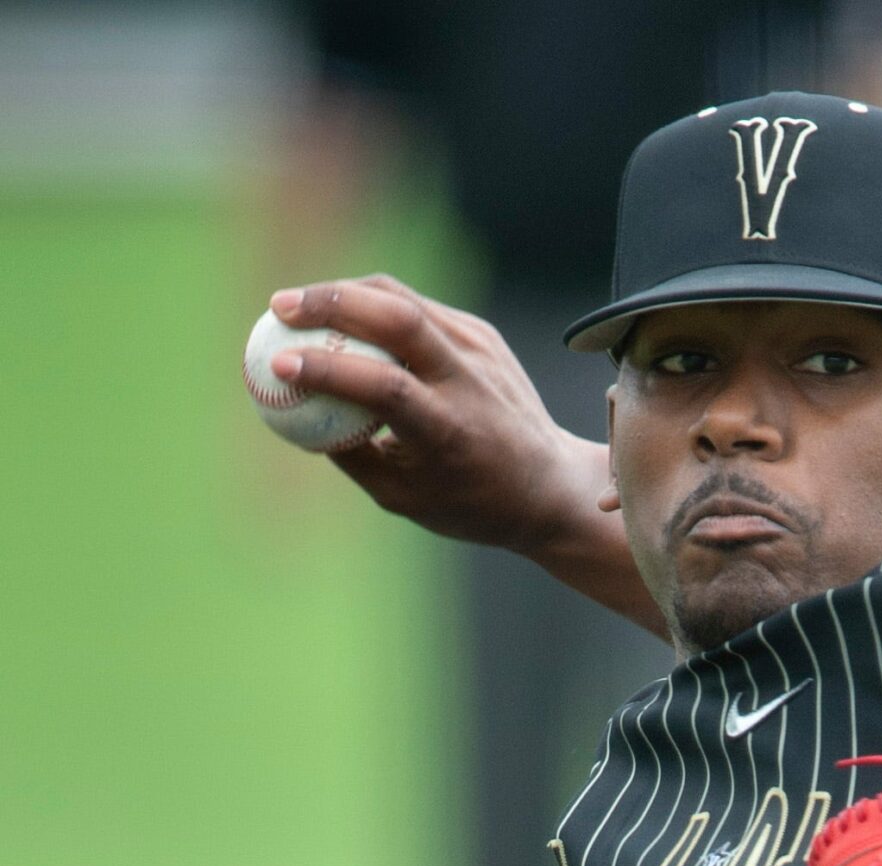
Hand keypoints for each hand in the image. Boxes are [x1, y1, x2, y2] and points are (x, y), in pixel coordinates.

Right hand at [265, 278, 657, 625]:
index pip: (385, 387)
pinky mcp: (481, 333)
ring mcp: (479, 350)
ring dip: (345, 294)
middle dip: (332, 302)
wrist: (547, 486)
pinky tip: (342, 315)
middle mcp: (467, 381)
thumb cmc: (465, 500)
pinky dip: (374, 306)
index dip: (329, 371)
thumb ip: (349, 452)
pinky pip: (418, 309)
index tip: (279, 365)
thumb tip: (292, 408)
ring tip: (298, 306)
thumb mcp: (401, 496)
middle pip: (398, 317)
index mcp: (448, 432)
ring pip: (404, 300)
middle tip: (278, 308)